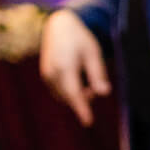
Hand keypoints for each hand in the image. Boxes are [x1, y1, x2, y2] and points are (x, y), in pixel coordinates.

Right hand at [39, 8, 109, 127]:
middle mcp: (52, 72)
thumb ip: (98, 74)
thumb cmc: (80, 39)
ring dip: (77, 96)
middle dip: (84, 99)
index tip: (88, 122)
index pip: (74, 93)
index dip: (82, 108)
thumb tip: (104, 93)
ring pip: (64, 96)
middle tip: (95, 88)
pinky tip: (78, 81)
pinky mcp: (46, 76)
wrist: (59, 26)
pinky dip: (70, 92)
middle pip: (69, 97)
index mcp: (65, 66)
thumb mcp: (93, 53)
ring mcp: (47, 75)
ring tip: (87, 82)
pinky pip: (59, 92)